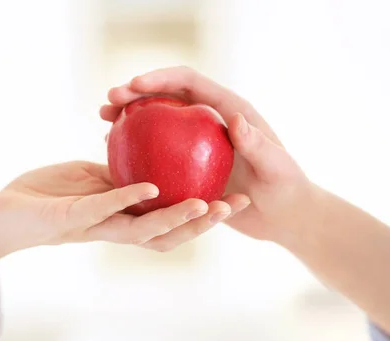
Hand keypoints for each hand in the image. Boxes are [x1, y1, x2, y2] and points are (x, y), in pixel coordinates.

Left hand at [0, 161, 249, 277]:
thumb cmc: (45, 197)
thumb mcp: (91, 181)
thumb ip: (120, 176)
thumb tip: (148, 161)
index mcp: (122, 220)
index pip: (171, 222)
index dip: (205, 215)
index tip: (237, 198)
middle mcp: (114, 230)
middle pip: (168, 235)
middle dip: (205, 224)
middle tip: (237, 206)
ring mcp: (94, 227)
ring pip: (144, 230)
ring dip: (176, 218)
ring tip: (206, 207)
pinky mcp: (70, 219)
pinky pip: (104, 209)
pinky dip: (128, 198)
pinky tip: (152, 188)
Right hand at [101, 66, 313, 244]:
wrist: (283, 213)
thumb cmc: (285, 187)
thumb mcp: (276, 166)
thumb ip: (257, 143)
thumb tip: (235, 119)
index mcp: (226, 110)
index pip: (189, 83)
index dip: (161, 78)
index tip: (133, 84)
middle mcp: (207, 121)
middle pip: (166, 97)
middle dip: (135, 93)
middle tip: (108, 101)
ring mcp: (194, 144)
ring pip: (156, 122)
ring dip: (130, 117)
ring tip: (104, 122)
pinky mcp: (188, 166)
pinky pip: (157, 152)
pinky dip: (136, 148)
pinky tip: (116, 155)